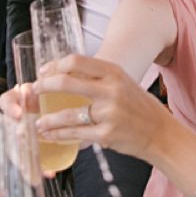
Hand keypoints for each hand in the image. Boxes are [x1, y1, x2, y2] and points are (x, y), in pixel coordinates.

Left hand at [32, 55, 172, 161]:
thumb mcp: (123, 83)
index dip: (55, 65)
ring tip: (38, 122)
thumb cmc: (139, 107)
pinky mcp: (106, 135)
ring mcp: (108, 114)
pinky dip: (58, 135)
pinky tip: (49, 135)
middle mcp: (111, 90)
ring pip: (67, 114)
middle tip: (34, 91)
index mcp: (114, 72)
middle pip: (66, 82)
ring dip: (47, 118)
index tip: (44, 71)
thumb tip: (67, 74)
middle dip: (44, 86)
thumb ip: (99, 78)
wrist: (161, 133)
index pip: (77, 61)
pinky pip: (74, 134)